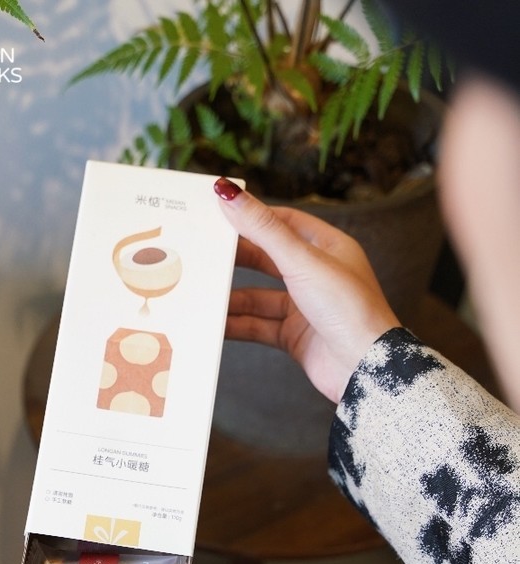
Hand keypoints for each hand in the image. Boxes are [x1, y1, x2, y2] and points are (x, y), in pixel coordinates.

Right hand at [214, 178, 400, 402]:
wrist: (364, 367)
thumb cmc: (348, 308)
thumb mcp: (302, 261)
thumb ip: (262, 229)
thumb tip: (229, 193)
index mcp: (328, 248)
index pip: (284, 222)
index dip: (253, 216)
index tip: (219, 211)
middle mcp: (317, 275)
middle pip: (267, 259)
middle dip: (236, 258)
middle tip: (203, 252)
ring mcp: (305, 307)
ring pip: (259, 297)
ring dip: (232, 297)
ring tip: (202, 292)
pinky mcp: (295, 336)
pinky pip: (258, 326)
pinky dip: (237, 324)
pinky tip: (215, 323)